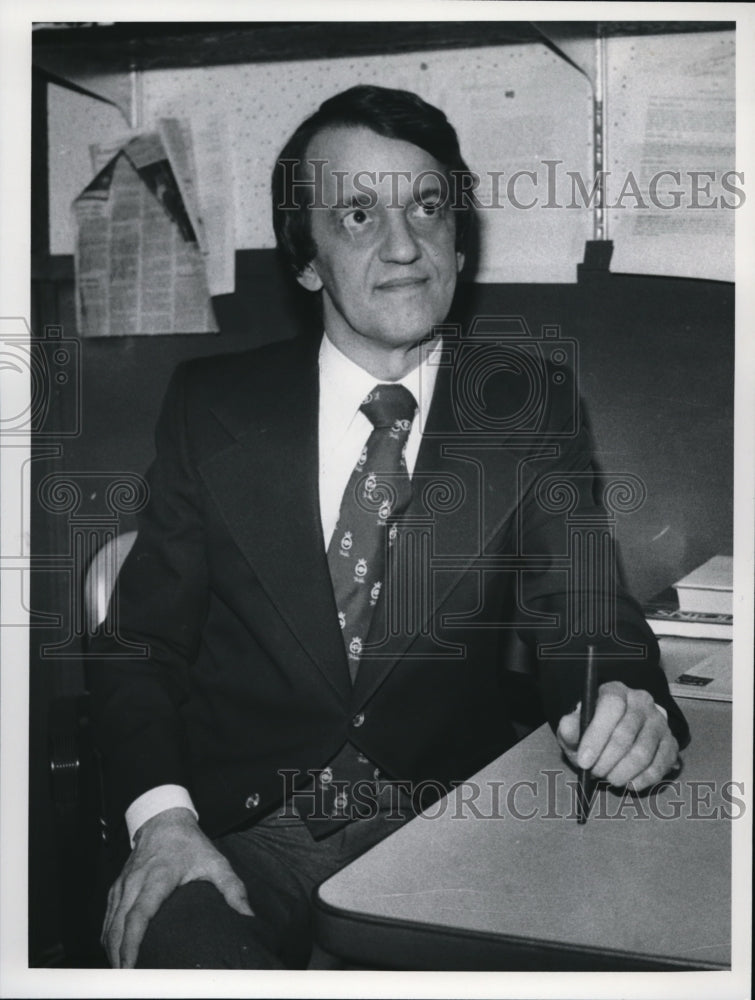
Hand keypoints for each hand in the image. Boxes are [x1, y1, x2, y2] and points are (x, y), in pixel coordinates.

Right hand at [101, 807, 252, 967]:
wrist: (164, 820)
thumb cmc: (190, 843)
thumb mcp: (215, 861)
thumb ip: (232, 888)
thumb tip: (247, 914)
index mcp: (158, 876)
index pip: (140, 914)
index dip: (132, 942)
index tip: (132, 966)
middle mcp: (135, 881)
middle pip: (118, 926)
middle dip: (119, 957)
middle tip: (129, 983)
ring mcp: (122, 885)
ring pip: (109, 925)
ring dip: (112, 952)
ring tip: (124, 977)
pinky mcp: (116, 888)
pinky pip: (106, 919)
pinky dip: (108, 940)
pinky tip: (115, 956)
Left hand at [556, 681, 678, 791]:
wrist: (617, 734)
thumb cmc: (592, 730)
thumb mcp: (575, 727)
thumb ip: (569, 728)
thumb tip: (569, 730)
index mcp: (615, 690)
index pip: (611, 705)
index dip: (596, 735)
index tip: (584, 761)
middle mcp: (641, 701)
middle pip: (626, 732)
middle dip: (607, 760)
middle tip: (595, 773)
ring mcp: (659, 721)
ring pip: (643, 752)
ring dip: (623, 772)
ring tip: (609, 778)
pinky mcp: (671, 742)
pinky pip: (660, 765)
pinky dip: (642, 779)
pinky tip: (628, 783)